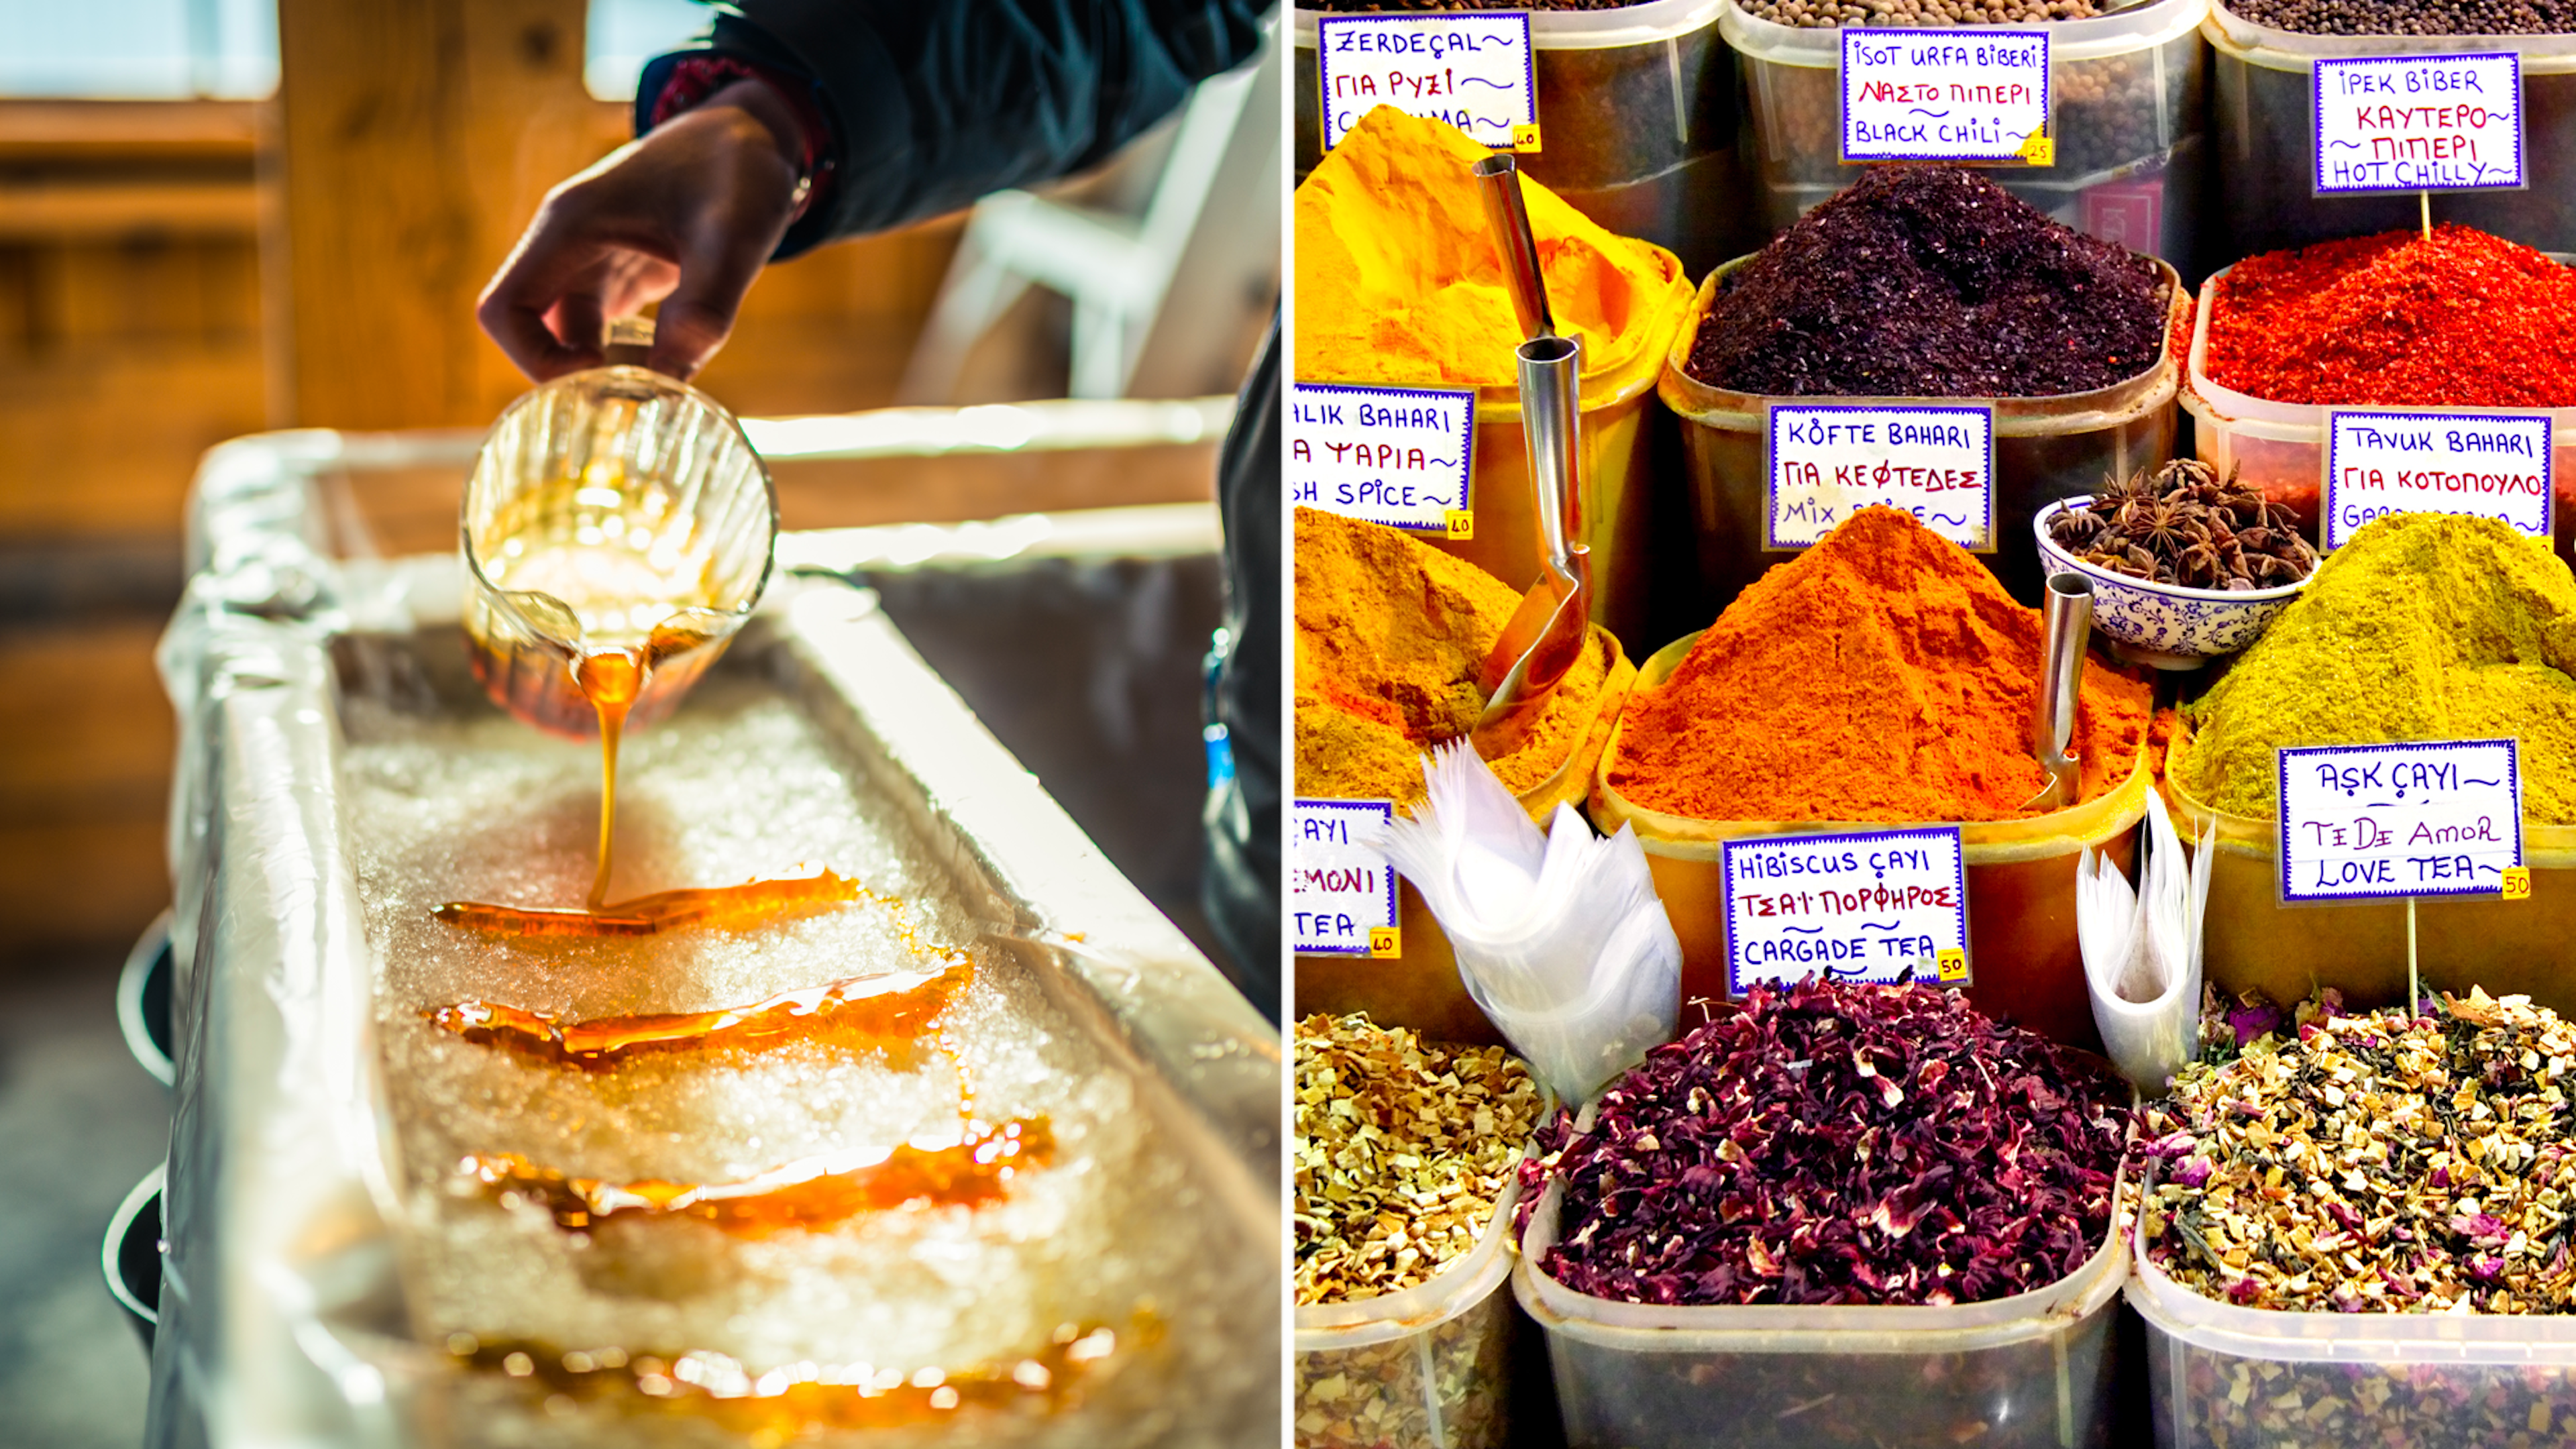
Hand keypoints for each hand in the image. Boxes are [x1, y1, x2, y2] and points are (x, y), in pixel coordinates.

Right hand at [477, 80, 805, 382]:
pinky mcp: (620, 269)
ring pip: (566, 331)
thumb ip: (705, 306)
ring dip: (598, 367)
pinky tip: (667, 369)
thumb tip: (671, 378)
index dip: (533, 359)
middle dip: (566, 373)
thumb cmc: (739, 169)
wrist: (754, 133)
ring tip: (655, 391)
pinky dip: (623, 354)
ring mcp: (591, 255)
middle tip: (630, 400)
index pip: (504, 309)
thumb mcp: (735, 238)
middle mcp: (568, 242)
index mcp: (571, 226)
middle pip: (528, 327)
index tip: (596, 378)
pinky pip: (600, 326)